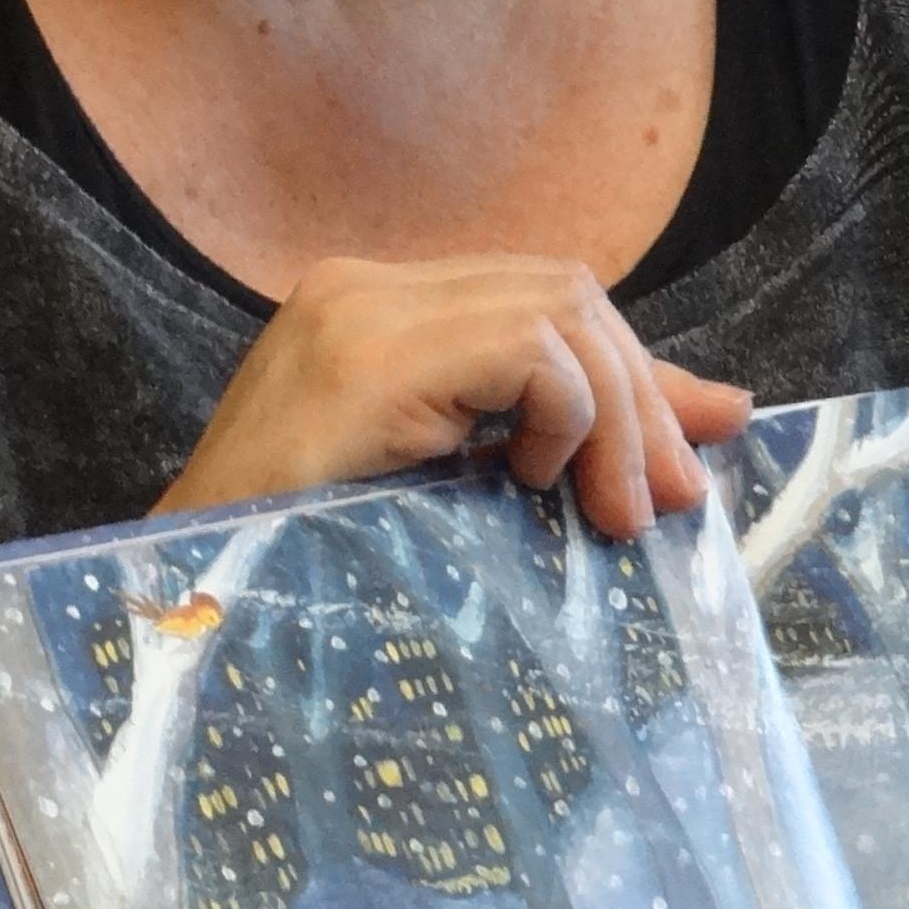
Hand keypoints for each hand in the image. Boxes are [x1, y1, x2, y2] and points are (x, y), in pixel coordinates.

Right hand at [158, 255, 752, 539]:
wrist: (179, 620)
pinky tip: (532, 487)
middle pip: (565, 290)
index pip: (544, 299)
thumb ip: (575, 437)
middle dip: (639, 397)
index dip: (631, 377)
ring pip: (559, 307)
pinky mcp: (366, 357)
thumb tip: (729, 409)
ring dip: (614, 416)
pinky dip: (563, 417)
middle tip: (657, 506)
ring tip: (604, 514)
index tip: (674, 473)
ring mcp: (359, 314)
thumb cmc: (306, 575)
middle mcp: (364, 288)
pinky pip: (526, 349)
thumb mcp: (461, 492)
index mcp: (376, 311)